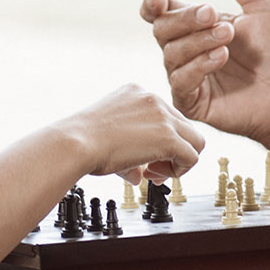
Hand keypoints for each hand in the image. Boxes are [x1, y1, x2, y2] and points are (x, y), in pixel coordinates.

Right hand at [54, 84, 205, 183]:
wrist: (74, 144)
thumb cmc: (81, 142)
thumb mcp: (107, 140)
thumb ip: (128, 155)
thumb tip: (137, 176)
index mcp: (136, 93)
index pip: (165, 117)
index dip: (159, 142)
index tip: (144, 158)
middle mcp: (152, 99)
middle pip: (184, 127)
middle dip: (172, 152)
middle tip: (151, 170)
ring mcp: (162, 116)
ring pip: (195, 141)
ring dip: (178, 162)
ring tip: (154, 174)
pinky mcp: (168, 136)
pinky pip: (192, 156)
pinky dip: (179, 171)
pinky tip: (155, 176)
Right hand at [140, 0, 269, 142]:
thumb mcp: (263, 6)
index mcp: (193, 26)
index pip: (158, 12)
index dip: (152, 4)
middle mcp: (183, 50)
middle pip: (161, 29)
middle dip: (186, 19)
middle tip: (214, 14)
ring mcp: (185, 77)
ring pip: (171, 54)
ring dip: (199, 41)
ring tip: (228, 36)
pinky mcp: (190, 102)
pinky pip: (180, 81)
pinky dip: (198, 65)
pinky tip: (221, 57)